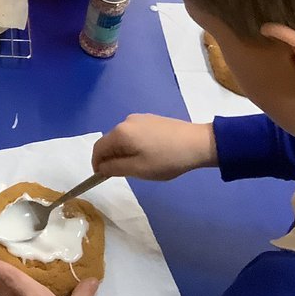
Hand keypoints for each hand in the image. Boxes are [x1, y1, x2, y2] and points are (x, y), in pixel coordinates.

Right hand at [92, 114, 216, 180]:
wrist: (198, 143)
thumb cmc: (167, 159)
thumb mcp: (139, 169)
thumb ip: (115, 168)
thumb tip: (101, 166)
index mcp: (120, 133)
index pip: (98, 148)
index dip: (96, 164)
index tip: (102, 177)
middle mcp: (126, 121)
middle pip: (110, 141)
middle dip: (111, 158)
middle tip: (124, 174)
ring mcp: (140, 118)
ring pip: (123, 138)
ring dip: (123, 152)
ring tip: (140, 166)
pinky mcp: (151, 119)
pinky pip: (134, 133)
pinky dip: (134, 145)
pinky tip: (150, 154)